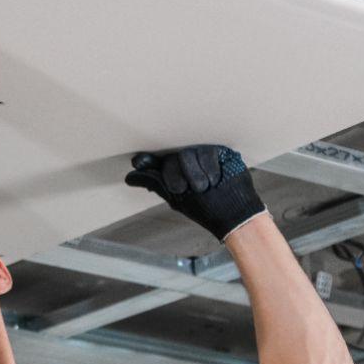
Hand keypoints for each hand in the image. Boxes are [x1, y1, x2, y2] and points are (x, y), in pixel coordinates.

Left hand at [125, 144, 265, 242]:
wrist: (233, 212)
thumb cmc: (205, 208)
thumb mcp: (176, 198)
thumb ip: (156, 183)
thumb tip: (130, 177)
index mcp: (172, 172)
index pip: (154, 161)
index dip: (146, 161)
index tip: (138, 162)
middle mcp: (185, 161)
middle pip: (170, 158)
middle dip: (175, 175)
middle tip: (185, 189)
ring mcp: (202, 154)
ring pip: (187, 153)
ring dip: (194, 173)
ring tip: (204, 188)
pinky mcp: (218, 151)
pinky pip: (206, 152)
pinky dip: (208, 168)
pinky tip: (214, 179)